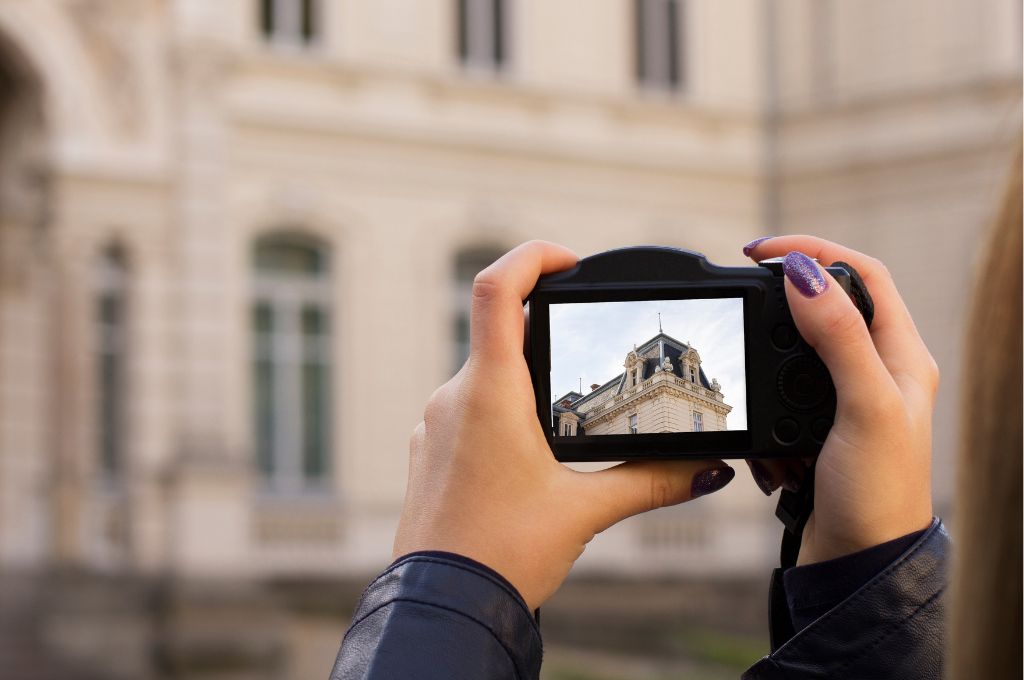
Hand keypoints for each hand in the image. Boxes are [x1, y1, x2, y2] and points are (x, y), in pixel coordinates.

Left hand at [393, 241, 735, 609]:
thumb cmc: (499, 558)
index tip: (569, 262)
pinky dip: (503, 409)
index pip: (496, 290)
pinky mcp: (431, 449)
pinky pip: (468, 407)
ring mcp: (436, 423)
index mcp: (490, 394)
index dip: (533, 257)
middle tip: (586, 343)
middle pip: (498, 331)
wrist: (442, 606)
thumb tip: (706, 469)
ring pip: (485, 373)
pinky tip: (531, 452)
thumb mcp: (584, 512)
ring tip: (566, 417)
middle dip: (546, 331)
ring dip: (526, 377)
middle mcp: (454, 397)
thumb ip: (651, 481)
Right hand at [743, 236, 936, 564]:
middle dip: (781, 301)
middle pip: (828, 303)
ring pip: (796, 351)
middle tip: (743, 294)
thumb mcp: (863, 407)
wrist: (858, 561)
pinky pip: (779, 395)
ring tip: (751, 378)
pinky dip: (763, 408)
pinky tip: (764, 438)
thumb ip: (838, 338)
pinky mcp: (818, 426)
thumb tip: (804, 275)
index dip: (814, 250)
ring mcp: (846, 398)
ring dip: (767, 362)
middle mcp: (879, 370)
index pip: (863, 274)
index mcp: (903, 356)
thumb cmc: (879, 492)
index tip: (761, 252)